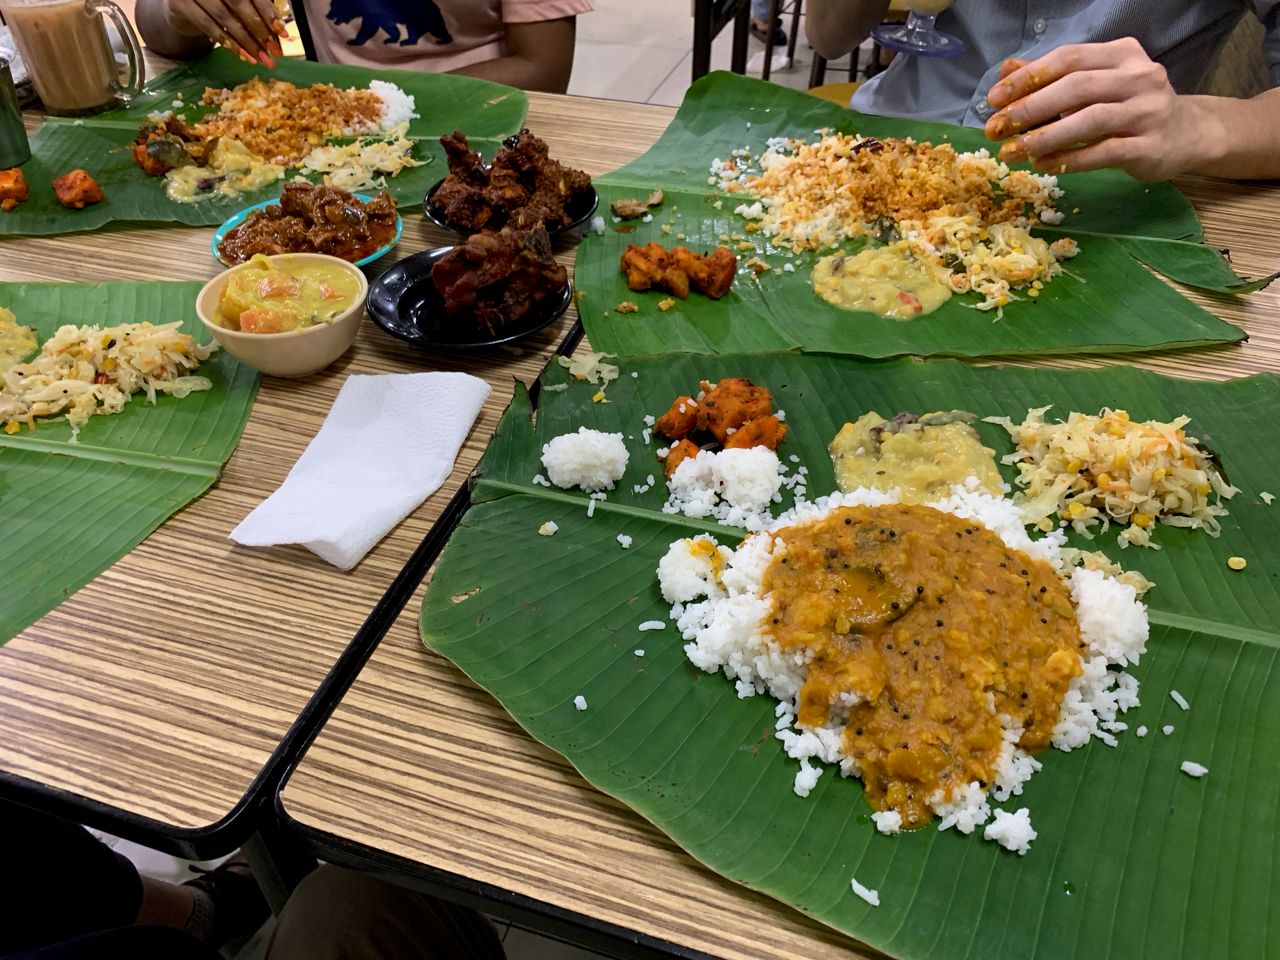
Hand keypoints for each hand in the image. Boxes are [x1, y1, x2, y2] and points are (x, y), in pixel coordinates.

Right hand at [166, 0, 287, 65]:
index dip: (268, 12)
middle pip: (238, 3)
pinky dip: (228, 42)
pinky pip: (207, 26)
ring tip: (261, 58)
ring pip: (224, 17)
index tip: (282, 32)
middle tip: (274, 51)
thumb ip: (255, 8)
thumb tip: (279, 30)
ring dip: (246, 41)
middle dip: (259, 30)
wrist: (184, 3)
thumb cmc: (219, 1)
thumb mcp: (237, 2)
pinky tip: (243, 55)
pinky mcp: (179, 4)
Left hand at [983, 38, 1193, 180]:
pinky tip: (1043, 164)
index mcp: (1121, 54)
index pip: (1068, 58)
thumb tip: (1006, 70)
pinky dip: (1069, 159)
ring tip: (1012, 151)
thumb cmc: (1131, 107)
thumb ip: (1053, 77)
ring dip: (1044, 137)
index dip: (1027, 77)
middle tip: (995, 128)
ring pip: (1089, 120)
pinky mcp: (1150, 145)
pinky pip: (1103, 152)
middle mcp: (1138, 76)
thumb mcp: (1096, 84)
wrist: (1187, 134)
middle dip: (1029, 108)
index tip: (993, 99)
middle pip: (1075, 87)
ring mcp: (1148, 110)